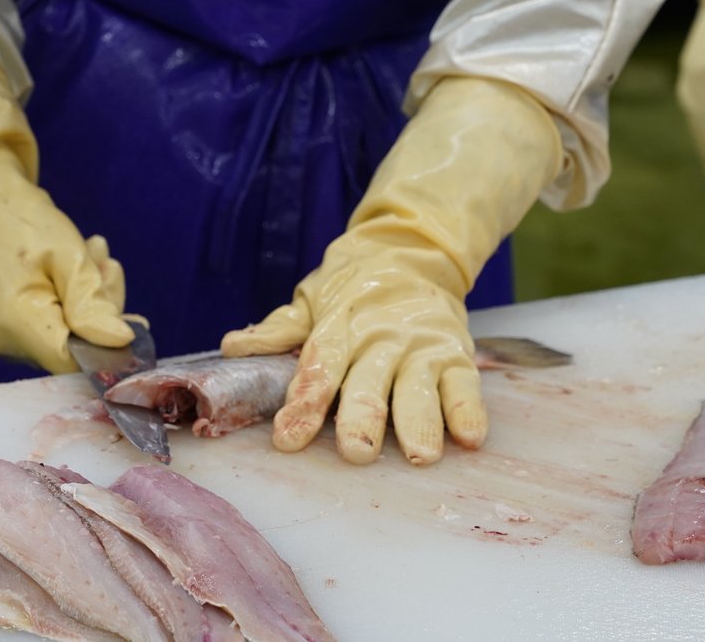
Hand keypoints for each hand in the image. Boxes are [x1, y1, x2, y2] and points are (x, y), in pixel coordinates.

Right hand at [0, 57, 133, 372]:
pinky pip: (41, 323)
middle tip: (107, 264)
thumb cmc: (22, 220)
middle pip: (69, 347)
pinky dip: (64, 298)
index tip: (133, 319)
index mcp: (15, 322)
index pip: (73, 362)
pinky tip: (71, 266)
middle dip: (98, 310)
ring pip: (58, 333)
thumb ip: (92, 304)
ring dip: (84, 299)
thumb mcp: (68, 255)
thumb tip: (121, 343)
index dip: (108, 347)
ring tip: (91, 252)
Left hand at [223, 231, 483, 465]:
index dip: (304, 404)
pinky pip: (464, 384)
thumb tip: (234, 346)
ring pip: (419, 387)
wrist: (412, 249)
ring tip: (419, 454)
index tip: (289, 439)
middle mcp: (380, 338)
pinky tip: (469, 437)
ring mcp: (420, 346)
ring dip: (420, 421)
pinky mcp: (455, 351)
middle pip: (369, 383)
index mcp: (340, 328)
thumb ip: (278, 330)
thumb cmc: (352, 287)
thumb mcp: (311, 300)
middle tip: (356, 452)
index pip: (319, 368)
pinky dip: (468, 410)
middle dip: (363, 418)